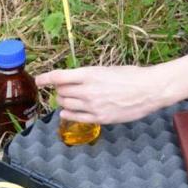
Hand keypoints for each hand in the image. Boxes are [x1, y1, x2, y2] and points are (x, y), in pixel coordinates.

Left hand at [36, 52, 187, 124]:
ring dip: (63, 101)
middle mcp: (87, 90)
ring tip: (68, 99)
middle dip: (59, 90)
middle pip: (61, 92)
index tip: (39, 80)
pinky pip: (75, 117)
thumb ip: (89, 75)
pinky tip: (67, 112)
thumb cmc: (132, 75)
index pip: (59, 77)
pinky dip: (68, 114)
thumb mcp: (107, 70)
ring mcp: (92, 105)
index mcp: (89, 74)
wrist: (149, 89)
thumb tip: (75, 79)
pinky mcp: (99, 118)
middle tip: (63, 89)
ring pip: (66, 104)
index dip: (46, 78)